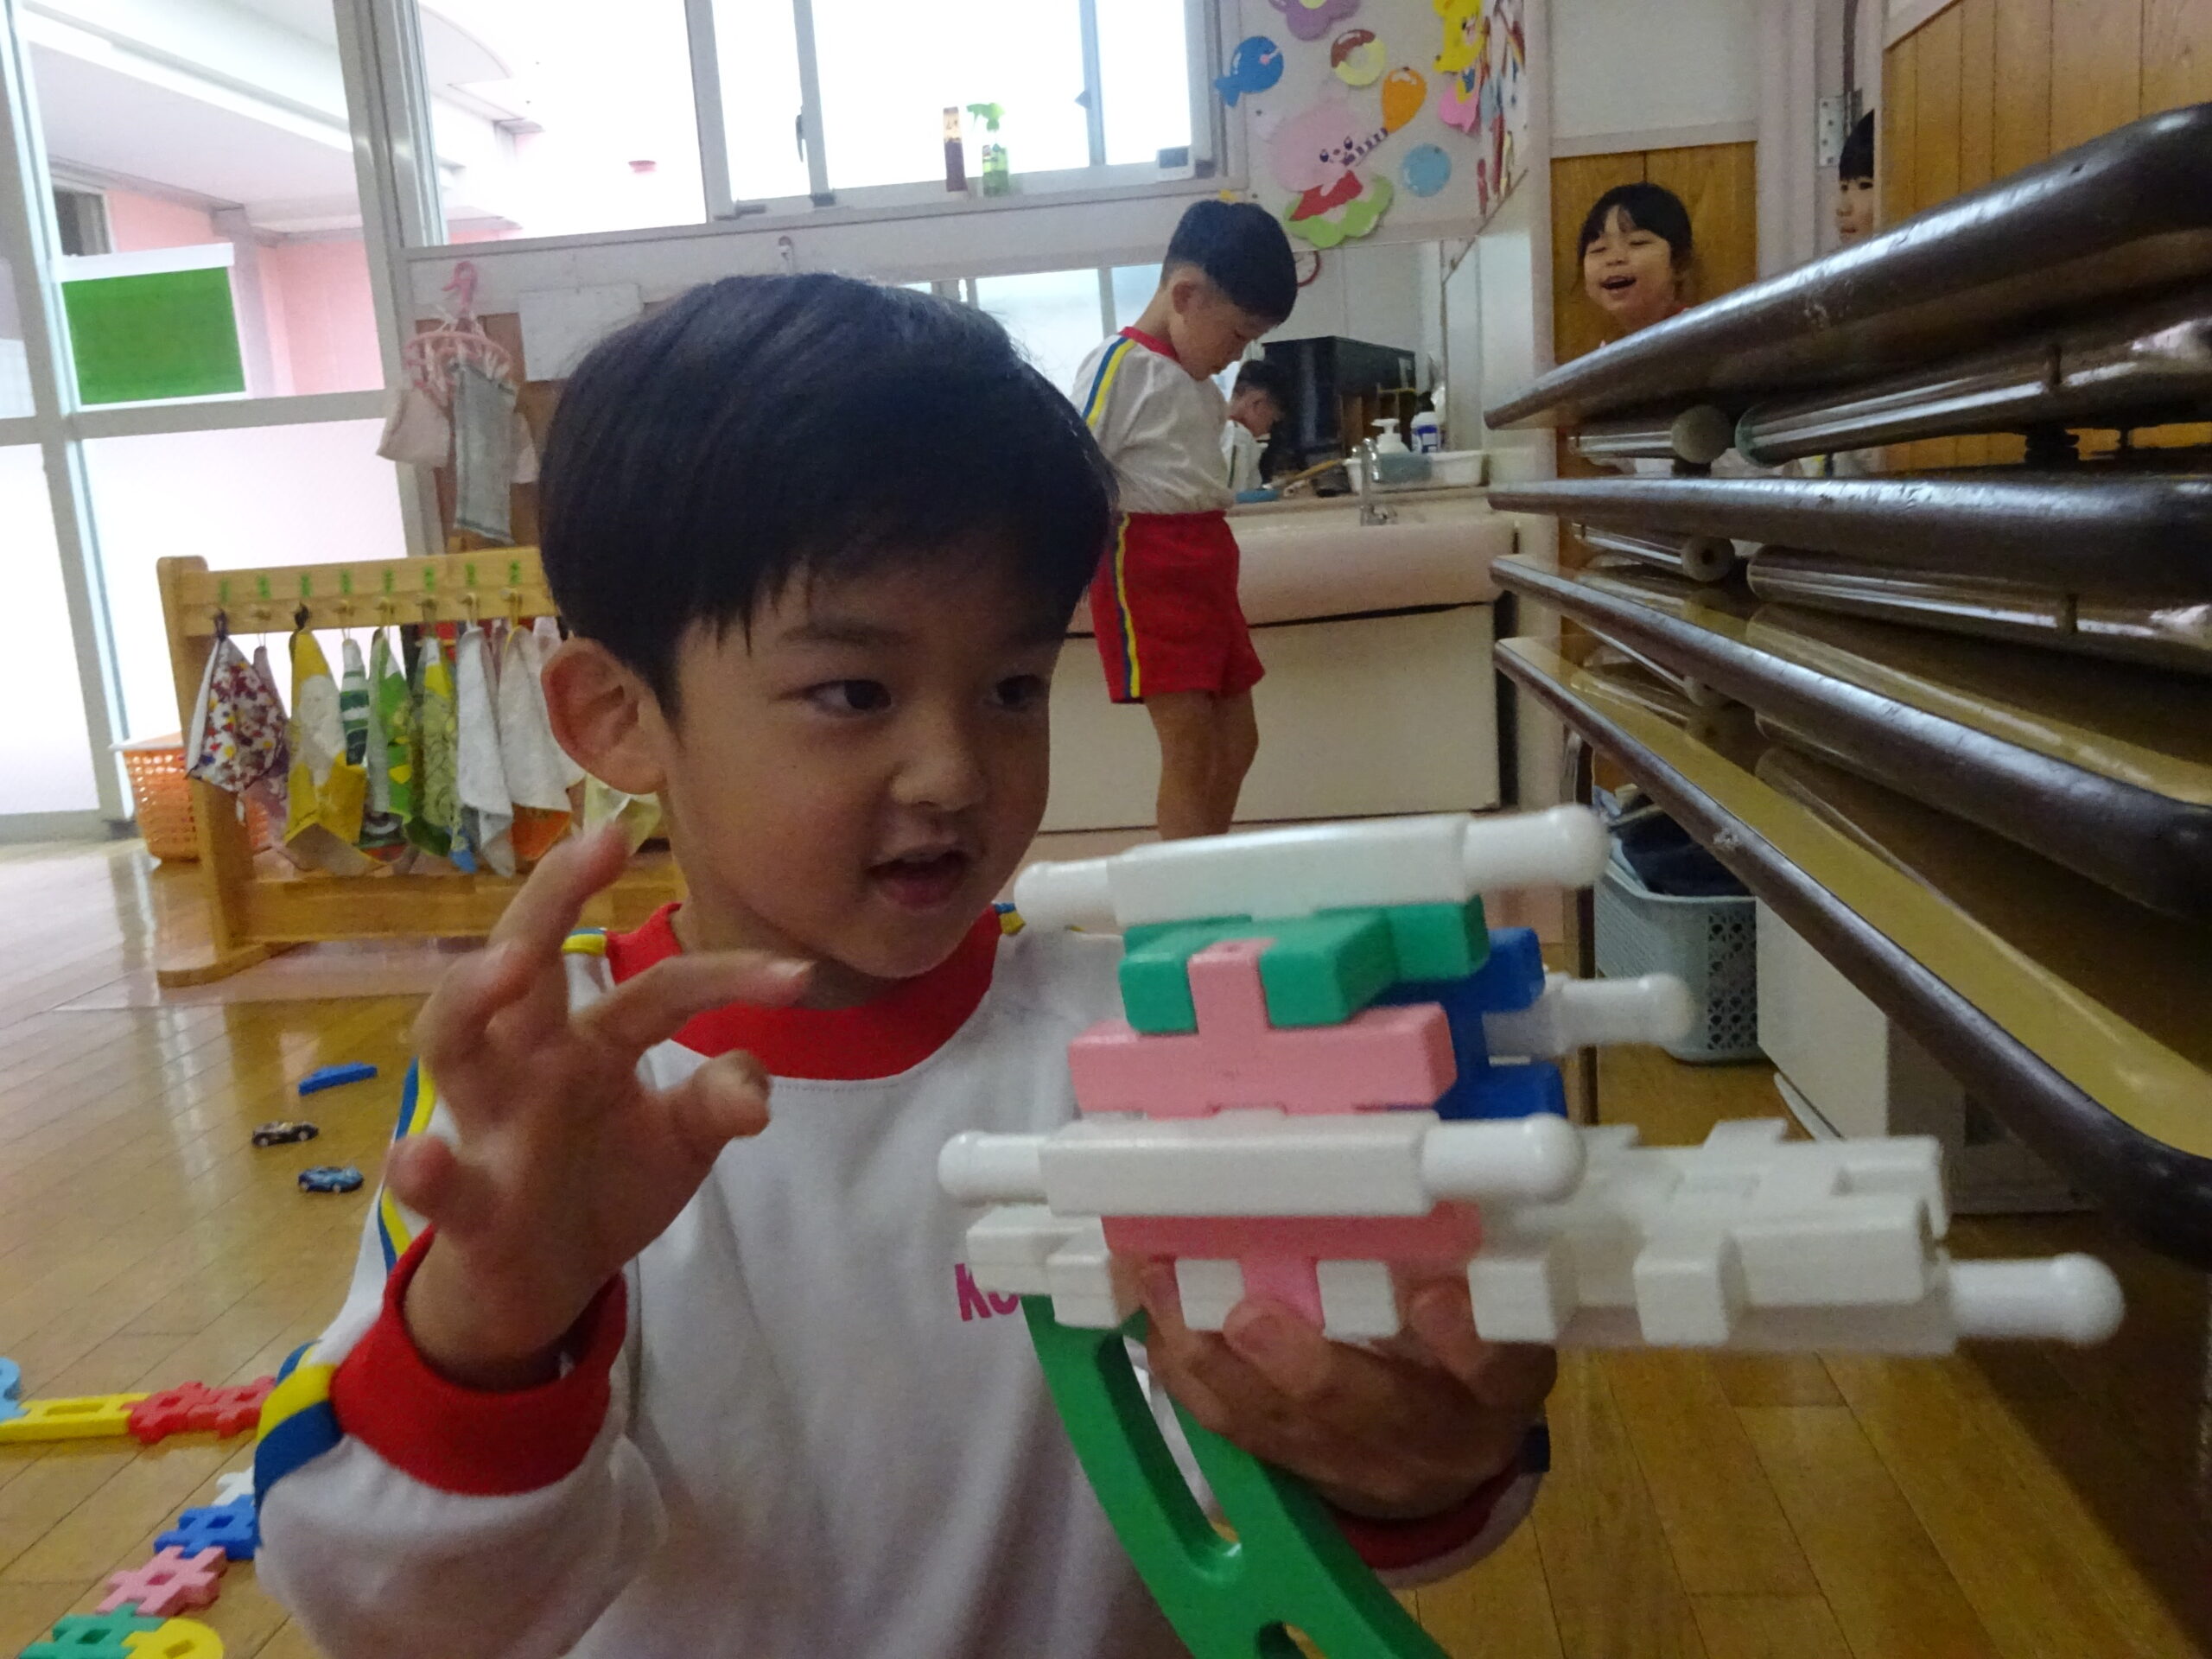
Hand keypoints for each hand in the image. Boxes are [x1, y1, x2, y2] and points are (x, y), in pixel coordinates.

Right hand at [394, 824, 810, 1389]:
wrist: (546, 1286)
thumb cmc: (606, 1184)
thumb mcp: (681, 1141)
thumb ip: (718, 1102)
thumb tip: (758, 1088)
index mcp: (587, 1039)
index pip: (659, 988)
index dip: (727, 977)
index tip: (800, 975)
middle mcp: (527, 1060)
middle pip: (526, 957)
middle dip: (556, 896)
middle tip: (600, 839)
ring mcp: (489, 1123)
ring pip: (452, 1041)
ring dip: (473, 996)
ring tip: (511, 963)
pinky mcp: (468, 1203)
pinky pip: (439, 1182)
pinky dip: (424, 1170)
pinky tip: (421, 1155)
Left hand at [1139, 1266, 1554, 1519]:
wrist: (1442, 1458)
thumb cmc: (1465, 1346)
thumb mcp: (1492, 1300)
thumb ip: (1457, 1245)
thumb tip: (1398, 1144)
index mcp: (1500, 1388)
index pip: (1502, 1371)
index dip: (1469, 1341)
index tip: (1435, 1294)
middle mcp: (1439, 1438)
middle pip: (1381, 1415)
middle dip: (1310, 1368)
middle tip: (1250, 1315)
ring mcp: (1366, 1467)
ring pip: (1292, 1427)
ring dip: (1221, 1364)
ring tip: (1169, 1290)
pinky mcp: (1302, 1470)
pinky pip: (1239, 1431)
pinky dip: (1193, 1376)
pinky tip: (1159, 1320)